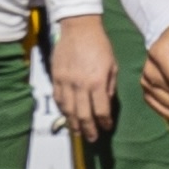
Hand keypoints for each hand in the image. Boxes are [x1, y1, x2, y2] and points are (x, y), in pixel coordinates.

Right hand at [47, 19, 116, 142]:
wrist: (79, 29)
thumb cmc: (100, 46)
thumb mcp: (113, 65)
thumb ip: (109, 86)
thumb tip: (106, 103)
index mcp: (97, 82)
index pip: (100, 109)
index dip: (103, 121)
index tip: (106, 128)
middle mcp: (80, 85)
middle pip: (83, 114)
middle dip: (87, 129)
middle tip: (91, 138)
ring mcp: (65, 82)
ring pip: (68, 109)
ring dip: (72, 123)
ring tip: (77, 132)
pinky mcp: (55, 78)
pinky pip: (58, 99)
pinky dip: (62, 109)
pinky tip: (67, 116)